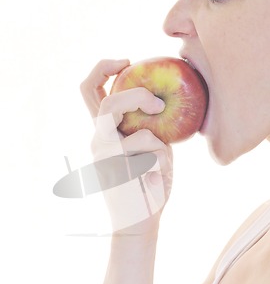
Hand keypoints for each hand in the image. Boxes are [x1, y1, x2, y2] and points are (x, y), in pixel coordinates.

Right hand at [80, 59, 172, 234]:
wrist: (139, 221)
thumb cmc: (149, 183)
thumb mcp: (153, 147)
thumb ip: (151, 126)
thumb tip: (166, 101)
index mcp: (105, 130)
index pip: (90, 90)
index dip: (104, 68)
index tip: (126, 61)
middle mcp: (99, 140)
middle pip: (107, 102)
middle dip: (137, 95)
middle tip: (158, 104)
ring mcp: (105, 156)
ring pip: (136, 131)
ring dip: (157, 142)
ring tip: (162, 159)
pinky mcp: (117, 171)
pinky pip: (150, 154)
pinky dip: (162, 163)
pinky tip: (156, 180)